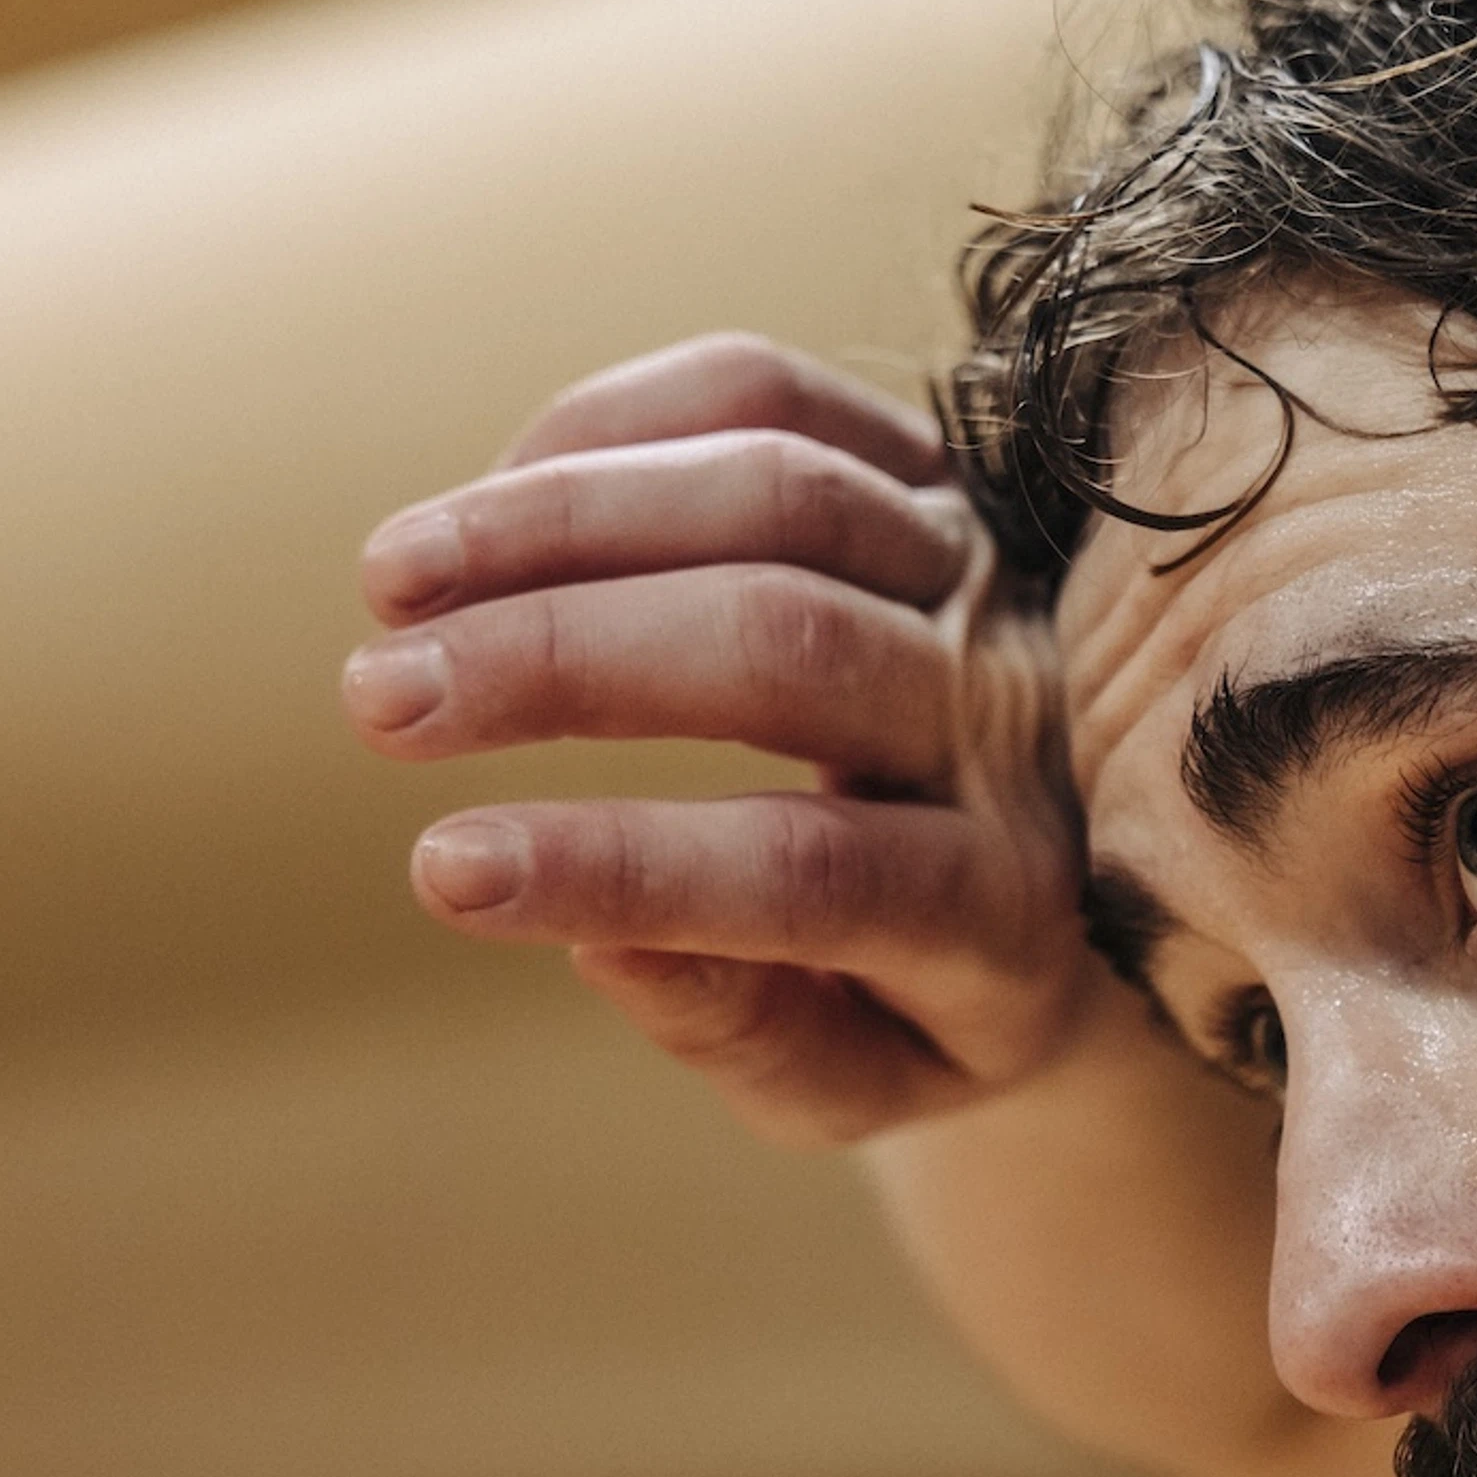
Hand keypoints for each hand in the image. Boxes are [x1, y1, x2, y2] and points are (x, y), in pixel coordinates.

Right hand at [343, 333, 1098, 1145]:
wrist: (1097, 873)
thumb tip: (601, 944)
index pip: (813, 872)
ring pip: (776, 492)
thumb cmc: (929, 999)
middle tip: (379, 705)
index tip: (440, 871)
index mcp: (1002, 902)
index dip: (621, 867)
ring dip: (559, 520)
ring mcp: (979, 570)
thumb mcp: (864, 1078)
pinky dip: (615, 427)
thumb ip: (749, 1034)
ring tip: (391, 584)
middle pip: (785, 645)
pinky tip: (488, 498)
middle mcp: (1008, 715)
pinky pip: (774, 398)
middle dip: (559, 660)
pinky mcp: (934, 469)